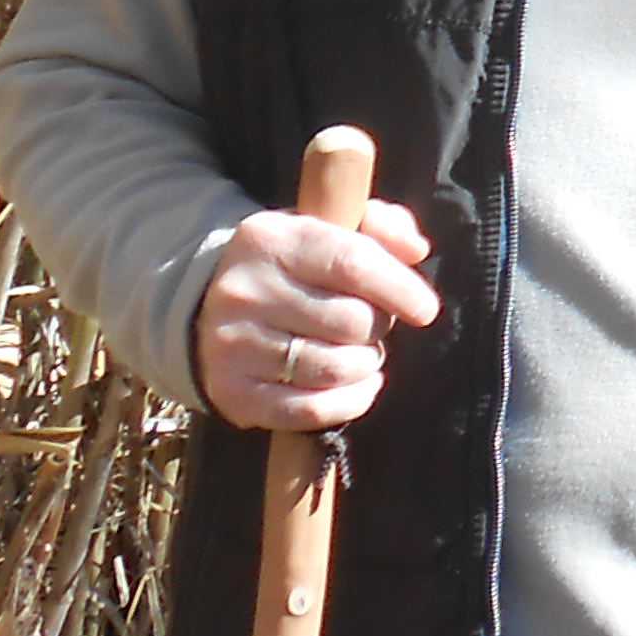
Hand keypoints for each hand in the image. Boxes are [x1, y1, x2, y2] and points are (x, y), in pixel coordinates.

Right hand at [192, 200, 437, 430]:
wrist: (210, 302)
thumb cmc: (293, 263)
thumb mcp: (329, 227)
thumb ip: (381, 226)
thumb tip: (416, 250)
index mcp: (272, 240)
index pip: (352, 264)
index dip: (400, 289)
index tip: (425, 309)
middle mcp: (245, 292)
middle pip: (349, 321)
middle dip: (378, 326)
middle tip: (374, 324)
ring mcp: (232, 346)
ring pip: (334, 368)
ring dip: (366, 364)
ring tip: (363, 352)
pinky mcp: (231, 392)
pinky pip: (309, 410)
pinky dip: (349, 402)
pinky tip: (360, 385)